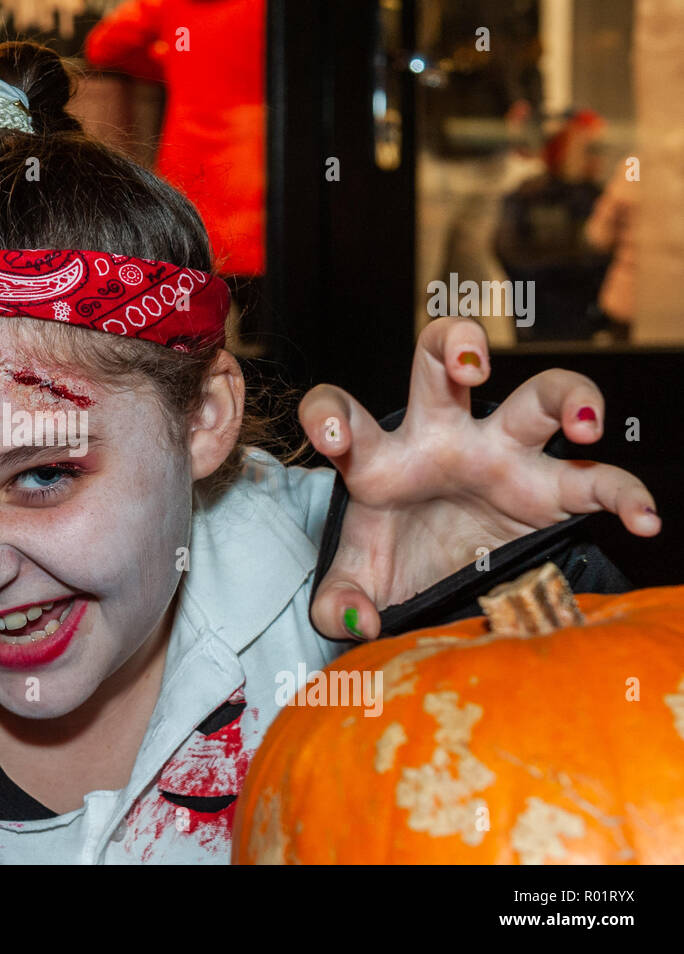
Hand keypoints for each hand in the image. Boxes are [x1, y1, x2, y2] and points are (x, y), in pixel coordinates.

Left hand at [300, 317, 658, 640]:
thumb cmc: (394, 562)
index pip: (342, 409)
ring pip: (539, 395)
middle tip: (472, 365)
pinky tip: (643, 520)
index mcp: (382, 458)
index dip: (327, 412)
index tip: (329, 438)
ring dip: (570, 395)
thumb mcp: (359, 583)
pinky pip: (598, 482)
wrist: (440, 583)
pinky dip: (627, 495)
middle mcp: (442, 439)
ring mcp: (500, 457)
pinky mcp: (549, 491)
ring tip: (585, 425)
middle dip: (459, 344)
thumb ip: (340, 602)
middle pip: (445, 359)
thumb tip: (361, 619)